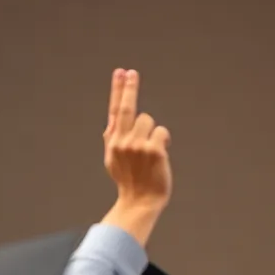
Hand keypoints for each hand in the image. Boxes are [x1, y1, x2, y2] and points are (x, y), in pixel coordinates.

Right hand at [103, 69, 171, 207]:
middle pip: (127, 108)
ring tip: (150, 152)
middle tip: (132, 73)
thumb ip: (113, 138)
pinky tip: (159, 156)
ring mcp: (137, 145)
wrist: (140, 201)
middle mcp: (122, 141)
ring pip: (149, 121)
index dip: (118, 91)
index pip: (115, 110)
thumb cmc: (129, 181)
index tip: (120, 73)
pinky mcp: (153, 150)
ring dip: (153, 132)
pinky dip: (163, 140)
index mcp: (113, 141)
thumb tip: (111, 120)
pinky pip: (161, 132)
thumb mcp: (113, 159)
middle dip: (129, 88)